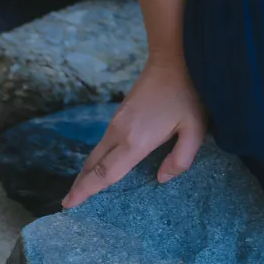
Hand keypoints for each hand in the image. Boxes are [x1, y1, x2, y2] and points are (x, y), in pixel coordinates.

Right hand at [60, 56, 207, 209]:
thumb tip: (161, 179)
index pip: (105, 173)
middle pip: (93, 164)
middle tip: (68, 203)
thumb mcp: (195, 130)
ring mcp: (117, 120)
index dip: (86, 191)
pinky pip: (103, 142)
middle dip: (79, 185)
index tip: (68, 205)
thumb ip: (180, 159)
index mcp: (135, 141)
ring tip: (81, 188)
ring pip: (96, 152)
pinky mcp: (120, 112)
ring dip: (86, 171)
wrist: (173, 58)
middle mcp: (119, 132)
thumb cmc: (187, 95)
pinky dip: (95, 157)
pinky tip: (101, 163)